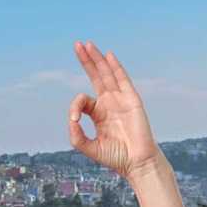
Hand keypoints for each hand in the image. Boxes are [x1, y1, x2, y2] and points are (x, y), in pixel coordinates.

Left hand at [70, 41, 163, 179]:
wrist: (136, 163)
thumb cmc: (115, 156)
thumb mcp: (88, 147)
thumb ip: (76, 136)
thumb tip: (71, 120)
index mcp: (99, 113)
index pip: (82, 100)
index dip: (75, 107)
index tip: (75, 120)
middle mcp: (110, 103)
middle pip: (96, 76)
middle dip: (86, 61)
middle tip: (77, 44)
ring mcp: (121, 100)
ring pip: (107, 74)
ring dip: (96, 59)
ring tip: (87, 44)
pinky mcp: (132, 100)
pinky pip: (122, 80)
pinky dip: (115, 67)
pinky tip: (107, 55)